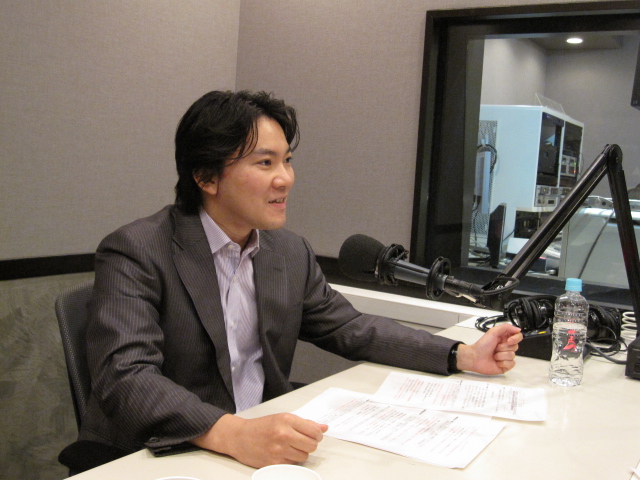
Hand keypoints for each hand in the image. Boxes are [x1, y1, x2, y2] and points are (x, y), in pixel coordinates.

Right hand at [192, 413, 327, 467]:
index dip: (317, 434)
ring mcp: (279, 450)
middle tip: (303, 441)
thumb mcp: (282, 418)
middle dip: (310, 444)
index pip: (314, 431)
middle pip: (312, 445)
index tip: (315, 435)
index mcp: (286, 420)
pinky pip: (293, 464)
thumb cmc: (261, 426)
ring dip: (301, 453)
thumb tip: (324, 428)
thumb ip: (304, 423)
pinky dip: (292, 460)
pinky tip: (284, 453)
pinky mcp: (274, 463)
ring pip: (304, 456)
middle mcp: (283, 434)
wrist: (239, 437)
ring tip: (291, 447)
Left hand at [456, 323, 521, 374]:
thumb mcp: (493, 332)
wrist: (475, 357)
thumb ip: (506, 327)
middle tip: (495, 348)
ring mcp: (507, 357)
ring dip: (500, 355)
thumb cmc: (482, 345)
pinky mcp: (506, 366)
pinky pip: (511, 363)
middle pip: (516, 346)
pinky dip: (502, 362)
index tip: (509, 340)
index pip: (518, 336)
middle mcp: (507, 347)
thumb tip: (518, 329)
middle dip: (503, 347)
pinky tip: (496, 362)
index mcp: (505, 338)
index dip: (515, 338)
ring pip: (512, 355)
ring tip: (493, 355)